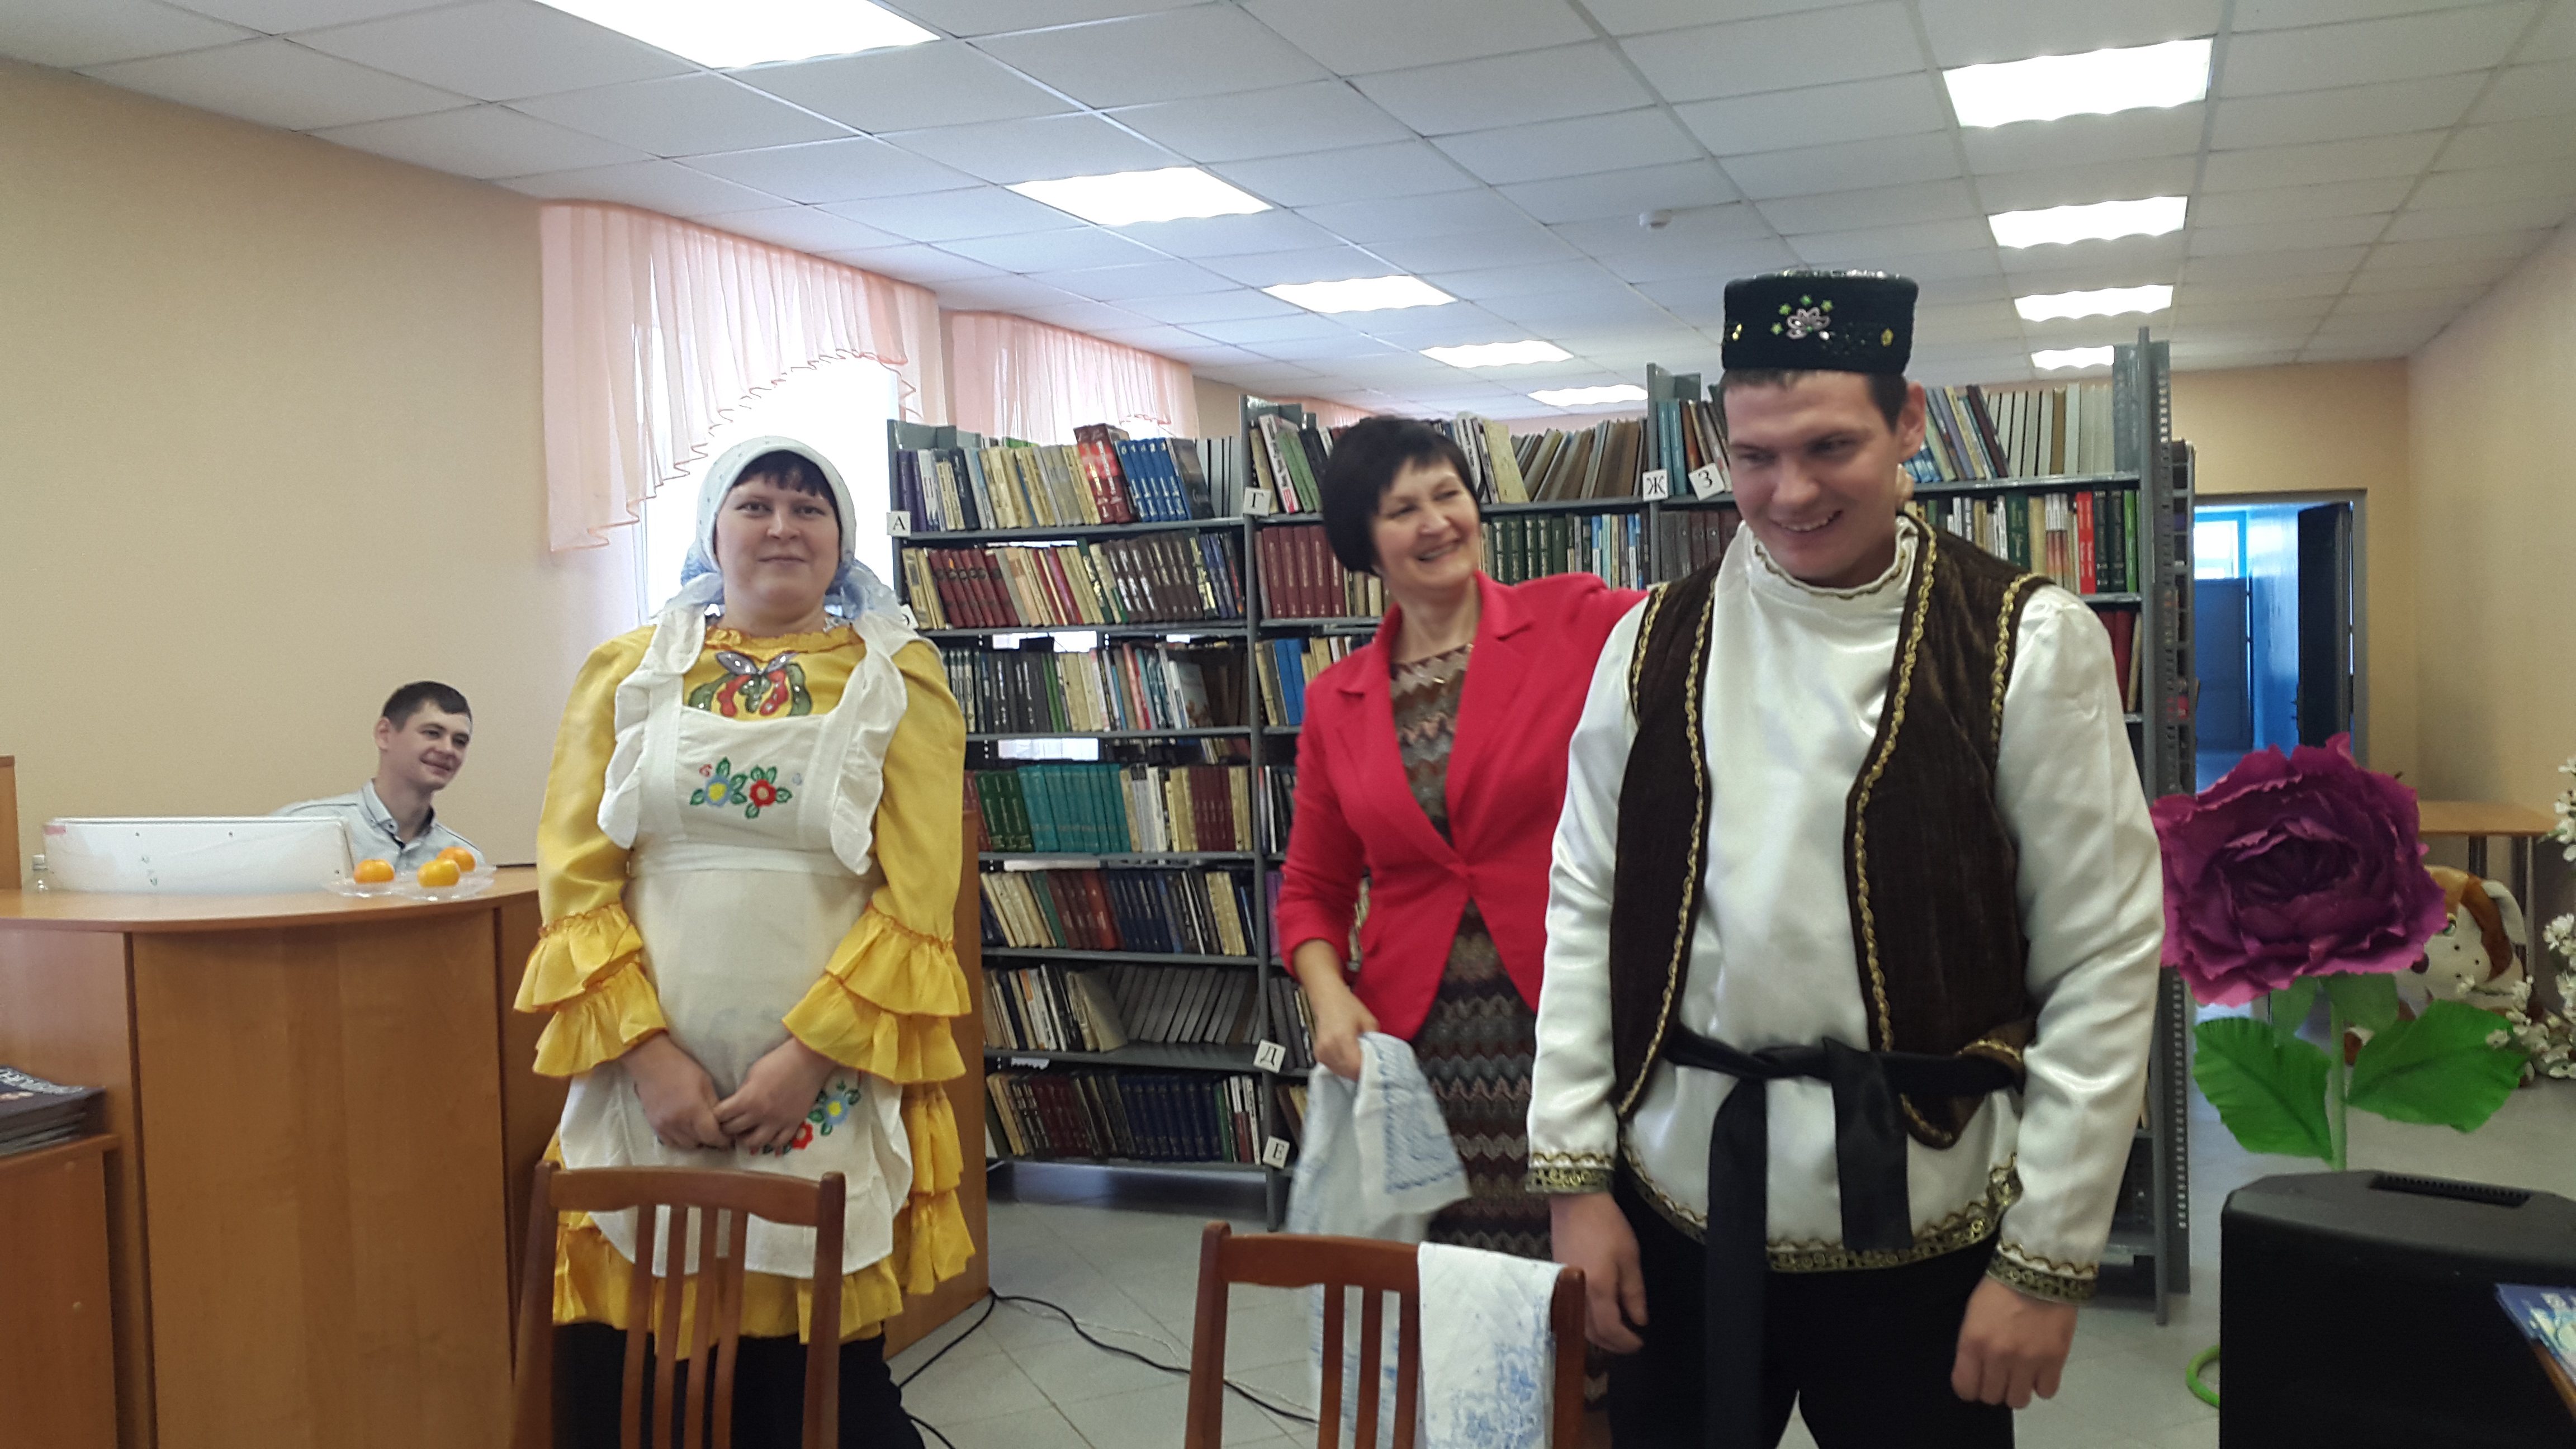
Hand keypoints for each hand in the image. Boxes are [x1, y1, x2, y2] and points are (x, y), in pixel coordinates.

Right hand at [625, 1034, 727, 1151]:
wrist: (651, 1063)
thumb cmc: (682, 1068)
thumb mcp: (705, 1083)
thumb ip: (714, 1106)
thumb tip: (723, 1122)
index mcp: (694, 1110)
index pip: (712, 1136)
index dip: (723, 1140)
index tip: (729, 1138)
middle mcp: (678, 1122)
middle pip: (700, 1142)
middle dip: (710, 1139)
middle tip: (716, 1132)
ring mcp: (664, 1125)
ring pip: (686, 1144)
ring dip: (696, 1140)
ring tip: (700, 1130)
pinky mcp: (654, 1125)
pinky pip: (671, 1143)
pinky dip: (681, 1140)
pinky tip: (685, 1130)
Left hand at [715, 1037, 840, 1154]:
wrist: (808, 1060)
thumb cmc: (778, 1061)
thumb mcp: (753, 1072)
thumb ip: (743, 1092)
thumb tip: (736, 1104)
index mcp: (747, 1099)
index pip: (721, 1116)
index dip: (716, 1115)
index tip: (717, 1114)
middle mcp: (760, 1114)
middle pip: (733, 1130)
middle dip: (726, 1127)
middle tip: (727, 1124)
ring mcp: (778, 1121)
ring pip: (755, 1143)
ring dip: (745, 1139)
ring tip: (744, 1134)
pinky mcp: (793, 1123)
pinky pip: (778, 1142)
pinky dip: (770, 1141)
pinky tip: (767, 1134)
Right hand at [1308, 984, 1378, 1080]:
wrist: (1327, 998)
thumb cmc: (1346, 1006)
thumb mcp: (1368, 1021)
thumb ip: (1376, 1041)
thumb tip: (1380, 1058)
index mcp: (1341, 1038)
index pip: (1357, 1067)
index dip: (1369, 1070)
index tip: (1378, 1069)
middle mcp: (1328, 1048)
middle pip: (1349, 1073)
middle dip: (1362, 1071)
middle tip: (1371, 1064)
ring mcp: (1321, 1053)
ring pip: (1342, 1073)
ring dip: (1353, 1070)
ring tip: (1360, 1058)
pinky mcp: (1318, 1055)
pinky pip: (1335, 1069)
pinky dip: (1344, 1067)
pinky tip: (1349, 1057)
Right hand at [1550, 1192, 1647, 1353]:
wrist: (1575, 1201)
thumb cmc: (1607, 1226)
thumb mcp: (1630, 1257)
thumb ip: (1634, 1293)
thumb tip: (1639, 1320)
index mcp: (1596, 1288)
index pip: (1609, 1329)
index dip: (1625, 1341)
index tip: (1639, 1343)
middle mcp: (1575, 1293)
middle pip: (1590, 1332)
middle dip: (1611, 1343)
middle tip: (1629, 1343)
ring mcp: (1561, 1287)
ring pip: (1577, 1324)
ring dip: (1597, 1335)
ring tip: (1615, 1333)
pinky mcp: (1555, 1279)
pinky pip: (1569, 1310)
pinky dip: (1584, 1320)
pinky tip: (1597, 1316)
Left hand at [1951, 1276, 2077, 1407]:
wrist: (2037, 1271)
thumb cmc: (1999, 1289)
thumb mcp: (1972, 1314)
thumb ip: (1972, 1346)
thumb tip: (1974, 1373)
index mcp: (1973, 1343)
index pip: (1965, 1388)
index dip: (1970, 1388)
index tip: (1976, 1382)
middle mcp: (1998, 1356)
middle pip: (1992, 1397)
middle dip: (1994, 1389)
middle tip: (2001, 1375)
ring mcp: (2028, 1361)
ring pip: (2019, 1400)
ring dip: (2018, 1390)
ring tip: (2021, 1374)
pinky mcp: (2054, 1360)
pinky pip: (2046, 1391)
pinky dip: (2042, 1384)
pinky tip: (2040, 1370)